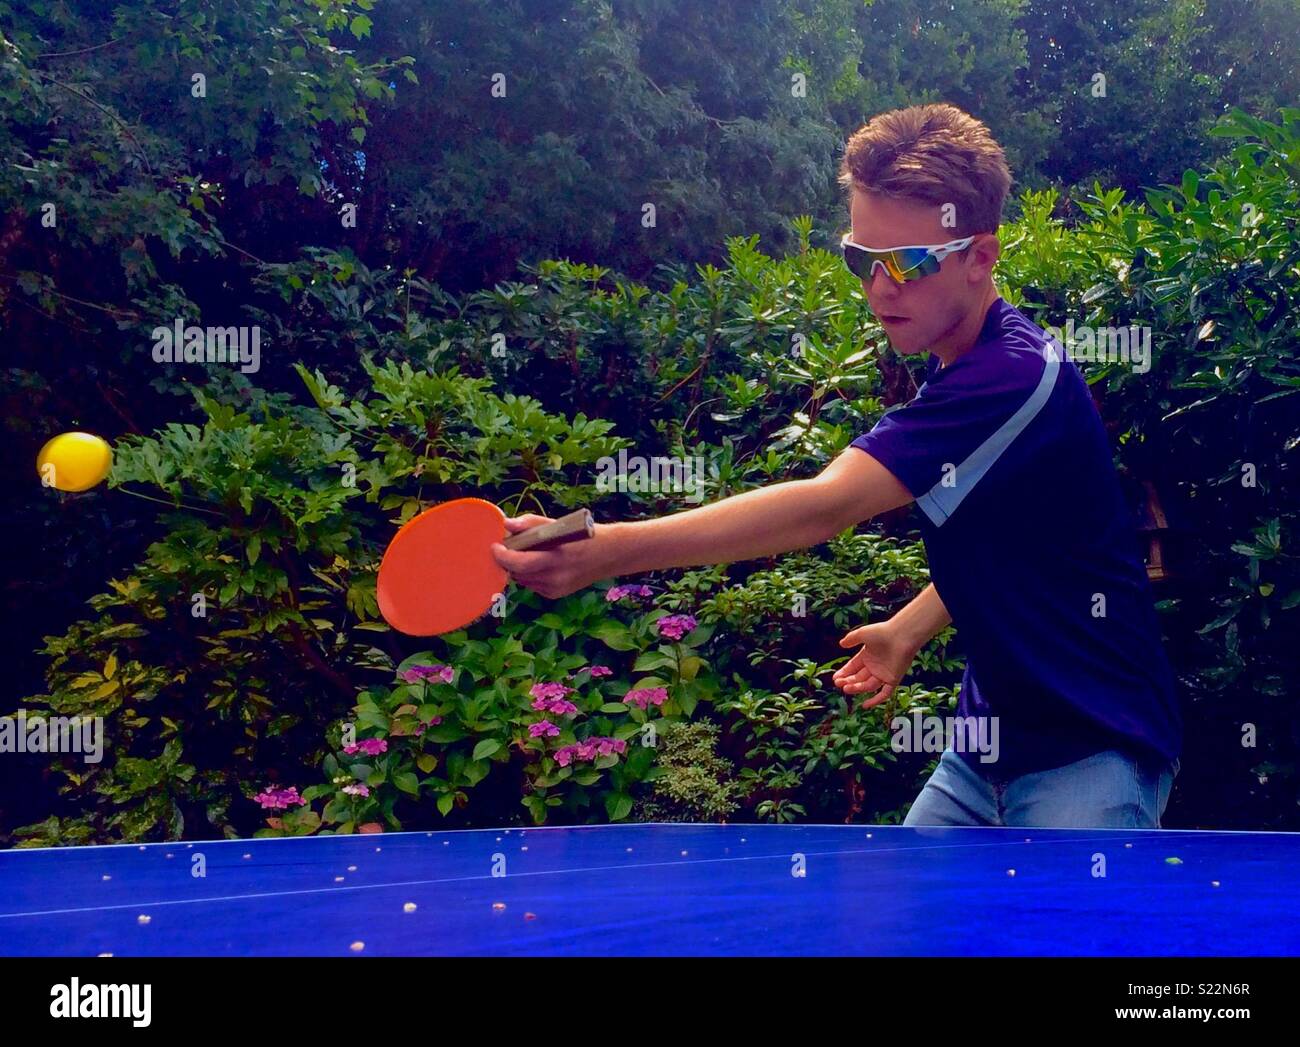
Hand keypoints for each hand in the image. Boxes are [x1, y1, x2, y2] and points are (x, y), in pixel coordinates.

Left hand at [489, 514, 605, 599]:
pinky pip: (532, 585)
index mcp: (556, 557)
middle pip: (517, 573)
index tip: (495, 546)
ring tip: (527, 553)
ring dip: (518, 568)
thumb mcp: (558, 524)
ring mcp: (555, 588)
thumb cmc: (581, 534)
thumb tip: (506, 524)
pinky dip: (530, 575)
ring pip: (523, 580)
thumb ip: (530, 524)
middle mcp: (555, 577)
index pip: (520, 563)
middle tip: (507, 547)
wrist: (608, 555)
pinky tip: (540, 564)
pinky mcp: (555, 594)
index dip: (503, 556)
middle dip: (508, 560)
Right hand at [832, 620, 917, 709]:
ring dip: (857, 688)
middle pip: (859, 678)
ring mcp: (884, 674)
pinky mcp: (893, 679)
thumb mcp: (863, 633)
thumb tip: (840, 644)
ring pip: (868, 686)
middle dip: (848, 682)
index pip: (853, 668)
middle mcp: (875, 667)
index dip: (844, 673)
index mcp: (867, 656)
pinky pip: (884, 693)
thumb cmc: (882, 632)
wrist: (901, 635)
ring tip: (846, 688)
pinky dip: (876, 700)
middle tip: (838, 684)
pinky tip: (865, 705)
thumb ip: (851, 639)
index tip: (835, 679)